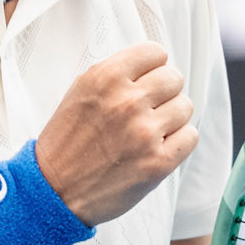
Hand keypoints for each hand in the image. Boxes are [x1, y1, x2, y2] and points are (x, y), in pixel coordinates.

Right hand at [35, 43, 197, 224]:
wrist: (54, 191)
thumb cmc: (67, 144)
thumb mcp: (80, 93)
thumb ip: (116, 75)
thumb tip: (153, 65)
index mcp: (105, 78)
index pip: (155, 53)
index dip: (152, 69)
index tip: (145, 83)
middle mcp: (126, 101)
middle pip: (174, 79)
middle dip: (163, 94)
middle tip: (146, 111)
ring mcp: (144, 132)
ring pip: (185, 107)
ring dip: (171, 119)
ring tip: (149, 132)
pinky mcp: (158, 162)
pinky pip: (190, 136)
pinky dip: (178, 142)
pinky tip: (157, 148)